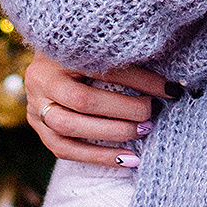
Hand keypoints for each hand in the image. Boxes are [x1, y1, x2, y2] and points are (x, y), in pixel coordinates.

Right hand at [22, 54, 170, 167]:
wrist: (51, 56)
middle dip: (124, 111)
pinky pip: (65, 149)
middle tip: (153, 113)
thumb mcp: (103, 47)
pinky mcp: (36, 127)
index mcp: (59, 50)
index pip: (103, 69)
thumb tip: (171, 84)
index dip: (140, 80)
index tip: (170, 89)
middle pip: (83, 101)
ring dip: (111, 134)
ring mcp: (34, 104)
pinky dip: (99, 157)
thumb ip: (128, 60)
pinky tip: (128, 160)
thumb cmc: (87, 49)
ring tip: (143, 131)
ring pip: (69, 127)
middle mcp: (41, 78)